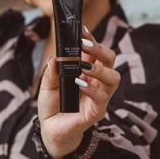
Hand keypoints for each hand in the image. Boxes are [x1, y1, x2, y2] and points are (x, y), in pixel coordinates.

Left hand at [38, 25, 120, 156]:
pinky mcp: (98, 110)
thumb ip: (51, 71)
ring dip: (99, 70)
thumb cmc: (53, 104)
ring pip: (113, 77)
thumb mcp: (47, 85)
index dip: (90, 38)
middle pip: (109, 59)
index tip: (82, 29)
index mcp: (87, 69)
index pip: (94, 50)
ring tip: (83, 68)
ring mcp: (100, 95)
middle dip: (99, 48)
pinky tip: (79, 84)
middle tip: (84, 45)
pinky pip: (102, 98)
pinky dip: (92, 89)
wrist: (51, 129)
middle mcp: (97, 80)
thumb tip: (55, 58)